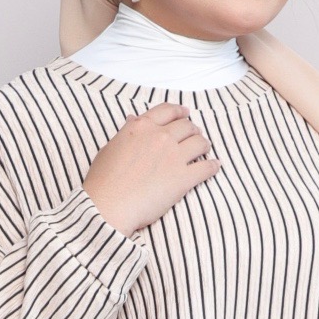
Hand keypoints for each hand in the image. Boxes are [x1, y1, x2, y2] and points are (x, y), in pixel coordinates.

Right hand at [83, 103, 218, 234]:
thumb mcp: (110, 148)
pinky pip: (206, 168)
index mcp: (141, 127)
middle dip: (192, 130)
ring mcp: (173, 157)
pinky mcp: (183, 178)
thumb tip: (134, 120)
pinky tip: (214, 166)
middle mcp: (160, 137)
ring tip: (204, 149)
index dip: (179, 111)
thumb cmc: (103, 181)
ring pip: (199, 143)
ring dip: (204, 144)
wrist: (108, 206)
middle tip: (195, 136)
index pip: (167, 111)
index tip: (185, 114)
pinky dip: (212, 166)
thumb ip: (127, 133)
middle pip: (186, 126)